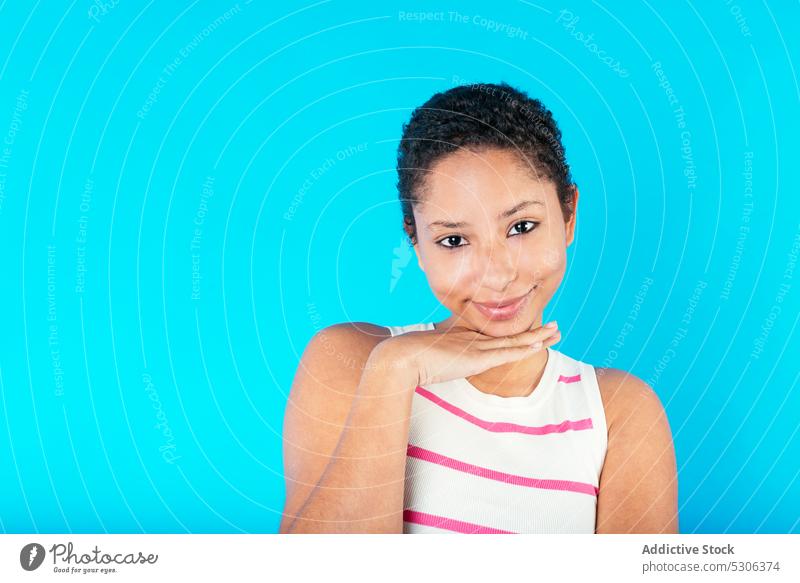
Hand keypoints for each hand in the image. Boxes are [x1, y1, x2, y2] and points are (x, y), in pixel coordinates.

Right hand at [377, 322, 560, 386]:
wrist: (402, 357)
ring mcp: (476, 346)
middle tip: (554, 326)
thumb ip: (438, 359)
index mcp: (463, 337)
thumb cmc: (409, 359)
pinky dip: (525, 348)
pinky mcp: (477, 357)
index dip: (516, 333)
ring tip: (557, 331)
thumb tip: (437, 365)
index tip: (531, 331)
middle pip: (510, 334)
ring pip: (514, 341)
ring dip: (537, 336)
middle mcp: (473, 338)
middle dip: (534, 331)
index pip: (496, 335)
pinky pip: (507, 352)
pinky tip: (539, 344)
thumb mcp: (428, 358)